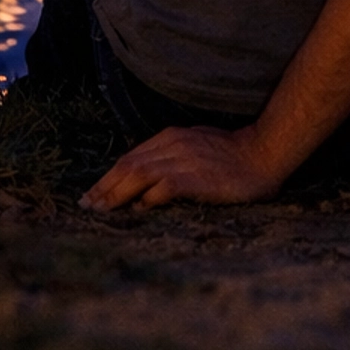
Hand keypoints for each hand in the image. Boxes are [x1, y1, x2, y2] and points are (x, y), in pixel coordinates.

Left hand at [80, 122, 284, 212]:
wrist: (263, 153)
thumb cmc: (232, 154)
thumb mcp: (196, 148)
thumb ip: (170, 162)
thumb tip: (144, 192)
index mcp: (171, 138)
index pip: (130, 158)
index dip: (108, 177)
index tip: (92, 195)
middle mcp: (173, 145)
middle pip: (128, 165)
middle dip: (104, 187)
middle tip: (86, 206)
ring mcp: (184, 160)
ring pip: (138, 174)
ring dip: (116, 193)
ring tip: (101, 211)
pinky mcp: (196, 178)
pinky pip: (164, 187)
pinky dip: (148, 198)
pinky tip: (139, 210)